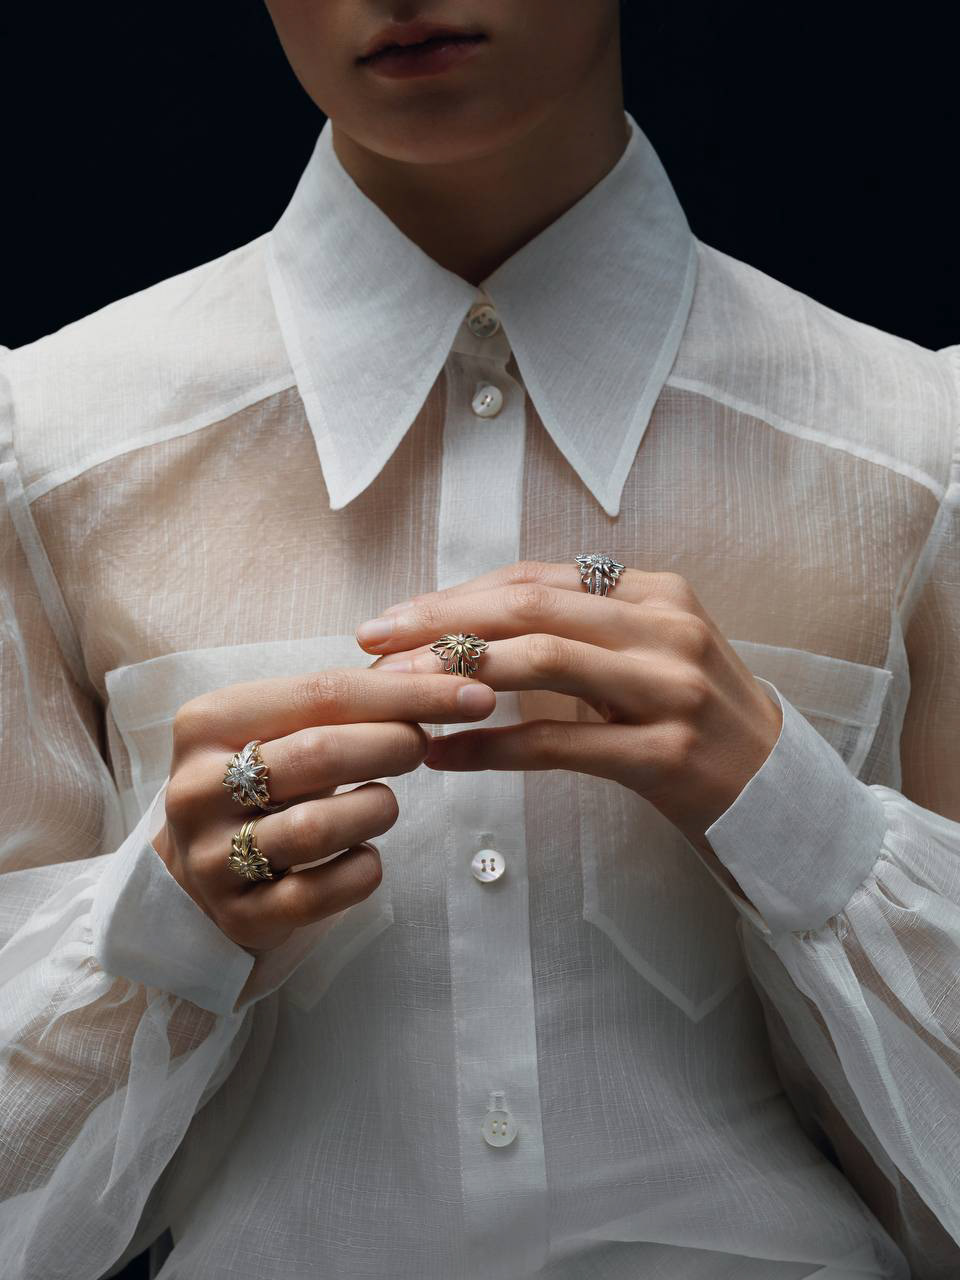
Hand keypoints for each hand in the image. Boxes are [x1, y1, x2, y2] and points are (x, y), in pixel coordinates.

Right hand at [151, 668, 494, 953]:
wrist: (195, 874)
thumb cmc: (259, 784)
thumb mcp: (283, 731)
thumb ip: (349, 701)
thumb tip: (446, 670)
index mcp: (209, 721)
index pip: (322, 692)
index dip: (407, 691)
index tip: (474, 693)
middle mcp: (197, 787)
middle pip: (319, 753)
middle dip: (393, 745)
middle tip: (422, 746)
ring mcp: (211, 856)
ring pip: (317, 828)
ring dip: (376, 810)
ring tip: (383, 804)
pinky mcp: (238, 914)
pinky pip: (319, 894)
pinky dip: (362, 870)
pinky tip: (364, 854)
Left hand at [356, 562, 782, 900]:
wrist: (776, 791)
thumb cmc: (693, 721)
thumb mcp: (646, 655)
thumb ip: (577, 631)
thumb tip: (468, 629)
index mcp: (656, 593)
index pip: (536, 578)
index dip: (457, 595)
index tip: (395, 616)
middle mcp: (666, 627)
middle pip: (529, 608)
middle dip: (440, 622)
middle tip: (372, 640)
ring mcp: (671, 688)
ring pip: (542, 663)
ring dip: (457, 677)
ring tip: (397, 696)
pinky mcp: (666, 753)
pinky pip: (559, 744)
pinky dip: (493, 747)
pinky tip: (445, 756)